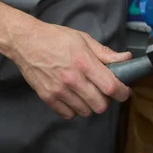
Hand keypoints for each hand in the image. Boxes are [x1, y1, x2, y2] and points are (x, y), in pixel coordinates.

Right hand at [9, 20, 131, 119]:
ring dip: (90, 104)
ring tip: (85, 92)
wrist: (26, 42)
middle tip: (102, 90)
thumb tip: (126, 58)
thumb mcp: (82, 39)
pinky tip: (72, 97)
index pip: (110, 86)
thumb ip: (105, 53)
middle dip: (106, 99)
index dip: (122, 92)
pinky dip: (74, 109)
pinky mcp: (48, 98)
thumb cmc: (55, 37)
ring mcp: (59, 90)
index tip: (124, 91)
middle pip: (100, 104)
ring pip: (85, 111)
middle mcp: (72, 79)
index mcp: (83, 61)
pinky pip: (69, 114)